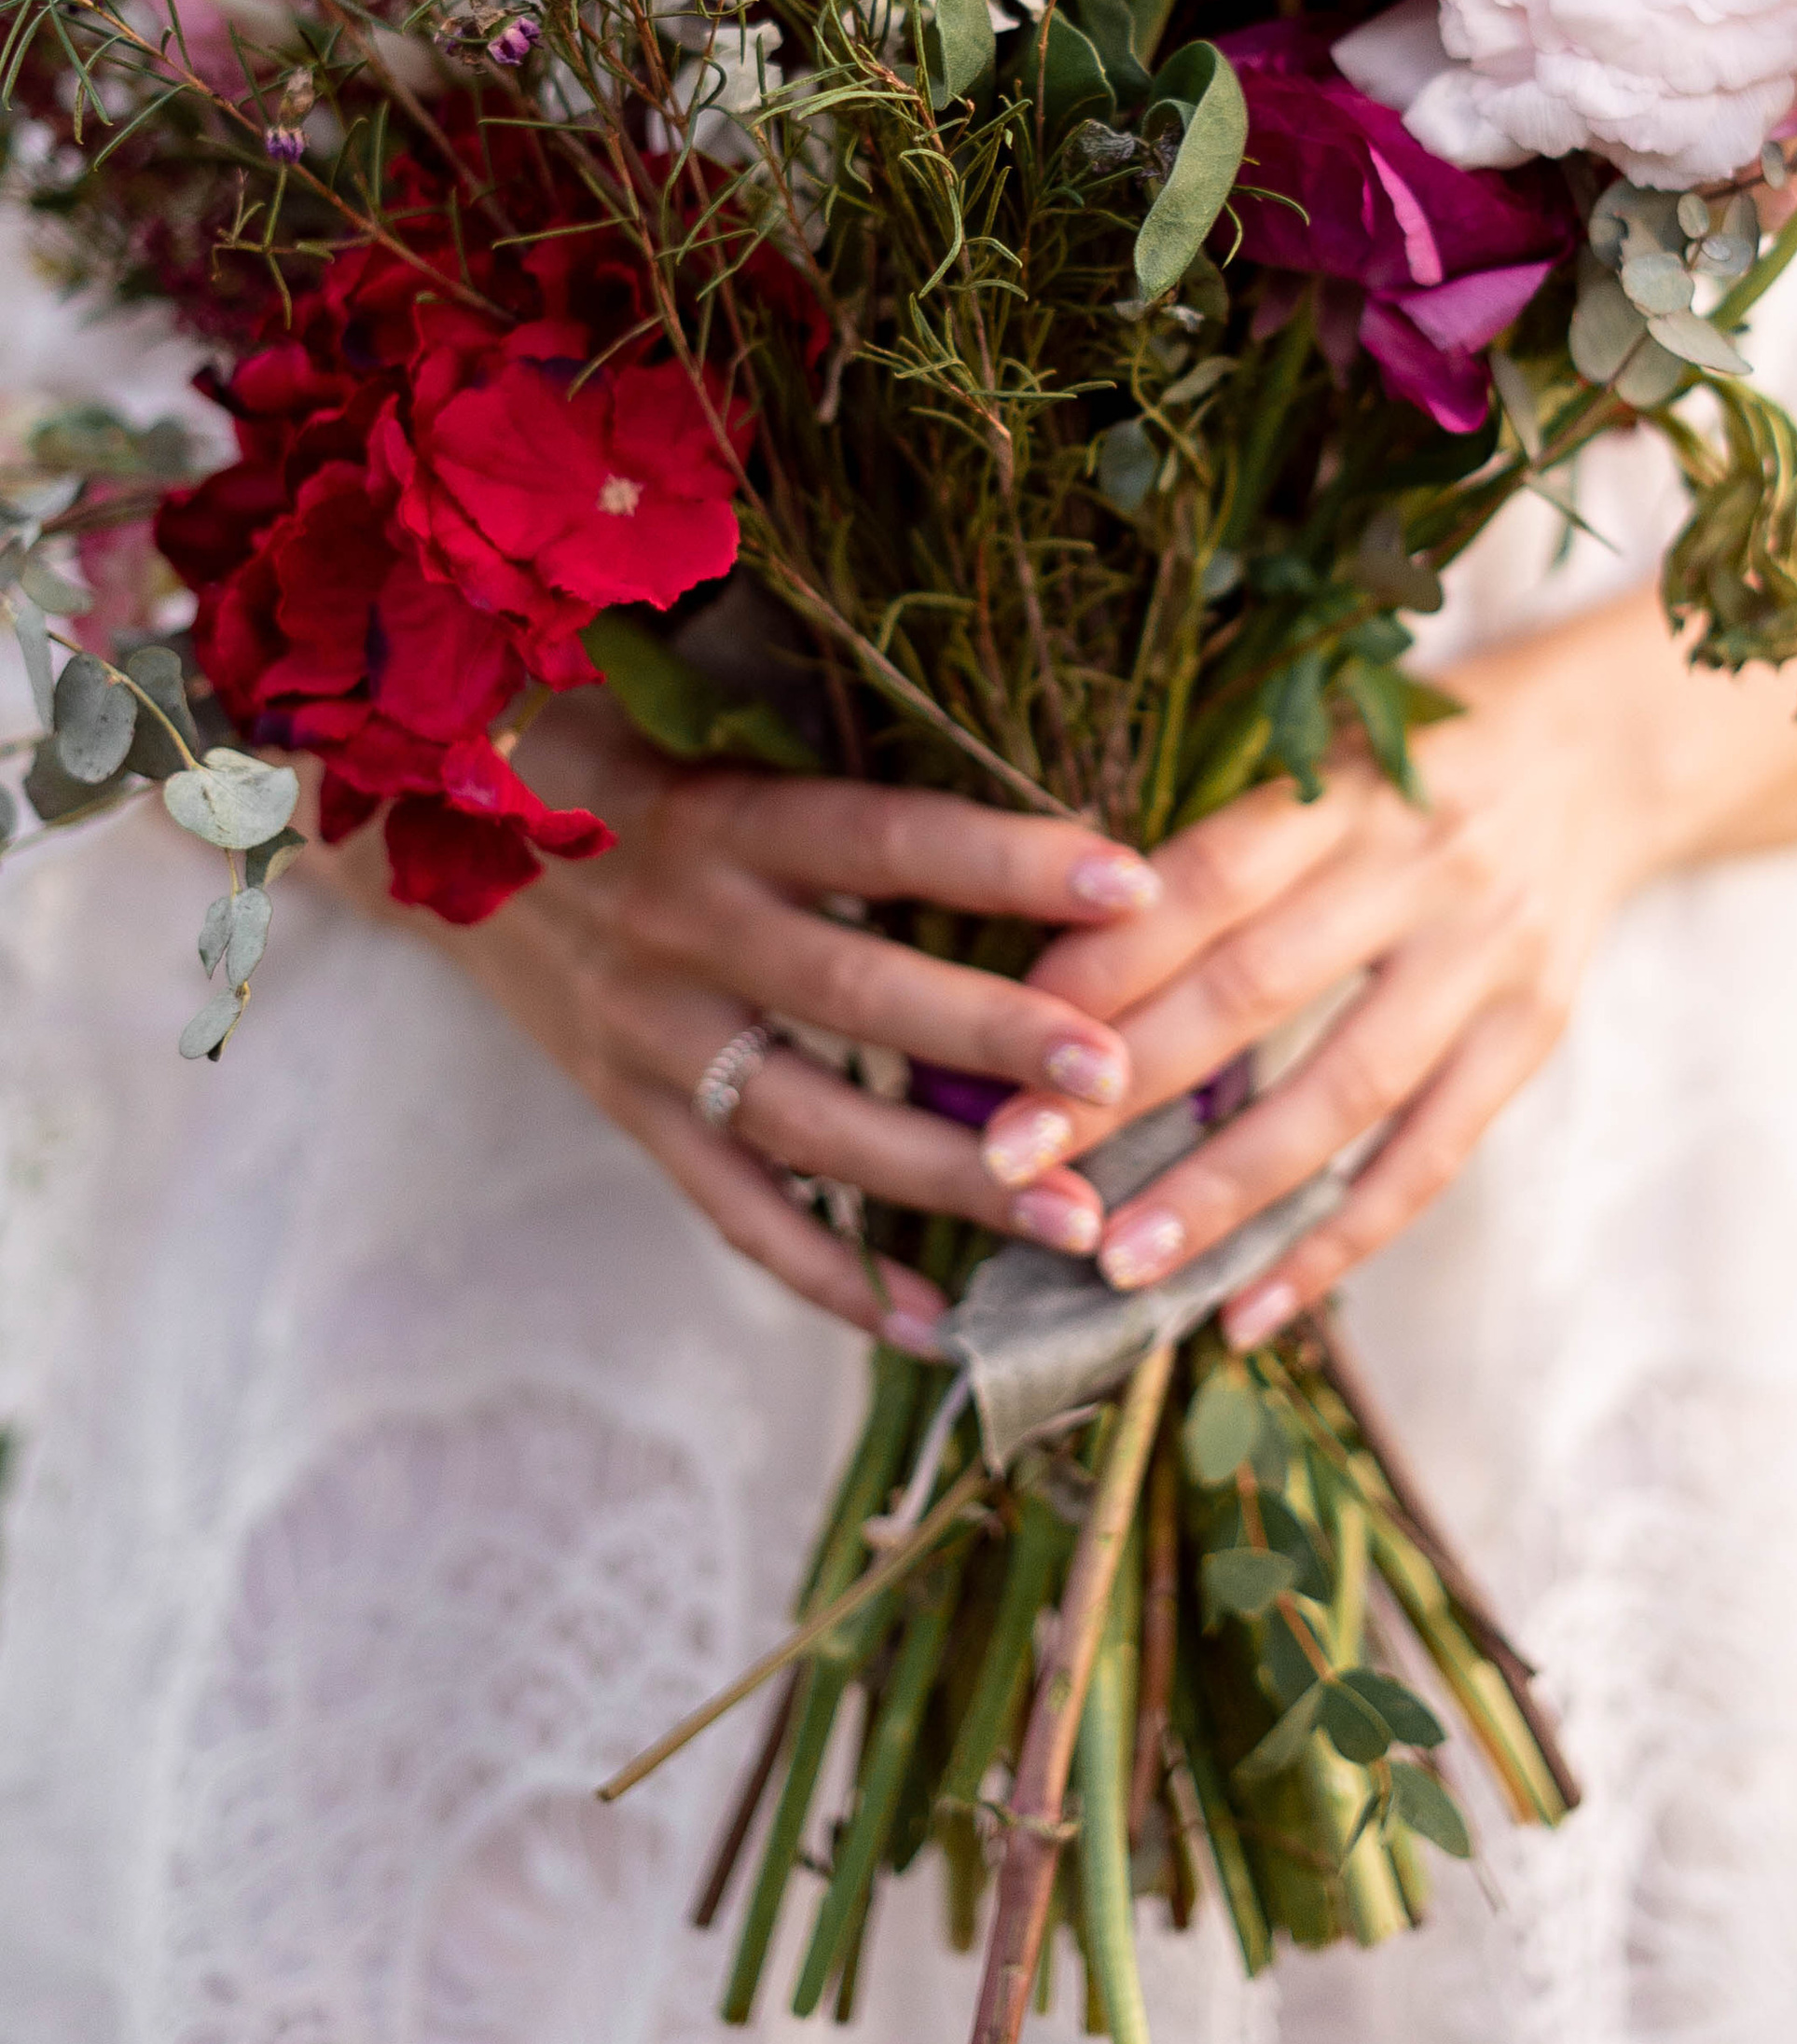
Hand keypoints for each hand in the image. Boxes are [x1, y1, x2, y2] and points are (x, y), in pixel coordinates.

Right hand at [302, 693, 1160, 1343]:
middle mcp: (682, 925)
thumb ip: (839, 756)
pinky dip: (830, 1273)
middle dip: (995, 1039)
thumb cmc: (610, 751)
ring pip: (809, 1122)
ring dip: (945, 1182)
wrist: (415, 818)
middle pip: (856, 989)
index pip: (883, 836)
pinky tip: (931, 1325)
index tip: (1135, 878)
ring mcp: (647, 1031)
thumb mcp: (702, 718)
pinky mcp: (623, 1108)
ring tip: (1073, 1225)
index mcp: (719, 813)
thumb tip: (1039, 770)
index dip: (1005, 855)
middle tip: (1119, 1077)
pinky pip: (733, 1209)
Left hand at [980, 478, 1796, 1346]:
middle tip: (1010, 1164)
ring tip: (1120, 1263)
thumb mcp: (1327, 754)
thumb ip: (1219, 847)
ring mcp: (1488, 959)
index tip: (1004, 1030)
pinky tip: (1251, 1309)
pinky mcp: (1533, 1035)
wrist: (1612, 749)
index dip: (1106, 957)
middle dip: (1124, 1084)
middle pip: (1258, 990)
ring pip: (1342, 1094)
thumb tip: (1057, 969)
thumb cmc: (1421, 754)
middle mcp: (1423, 868)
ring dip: (1223, 1189)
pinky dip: (1339, 1240)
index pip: (1211, 877)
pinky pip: (1429, 1158)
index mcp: (1351, 784)